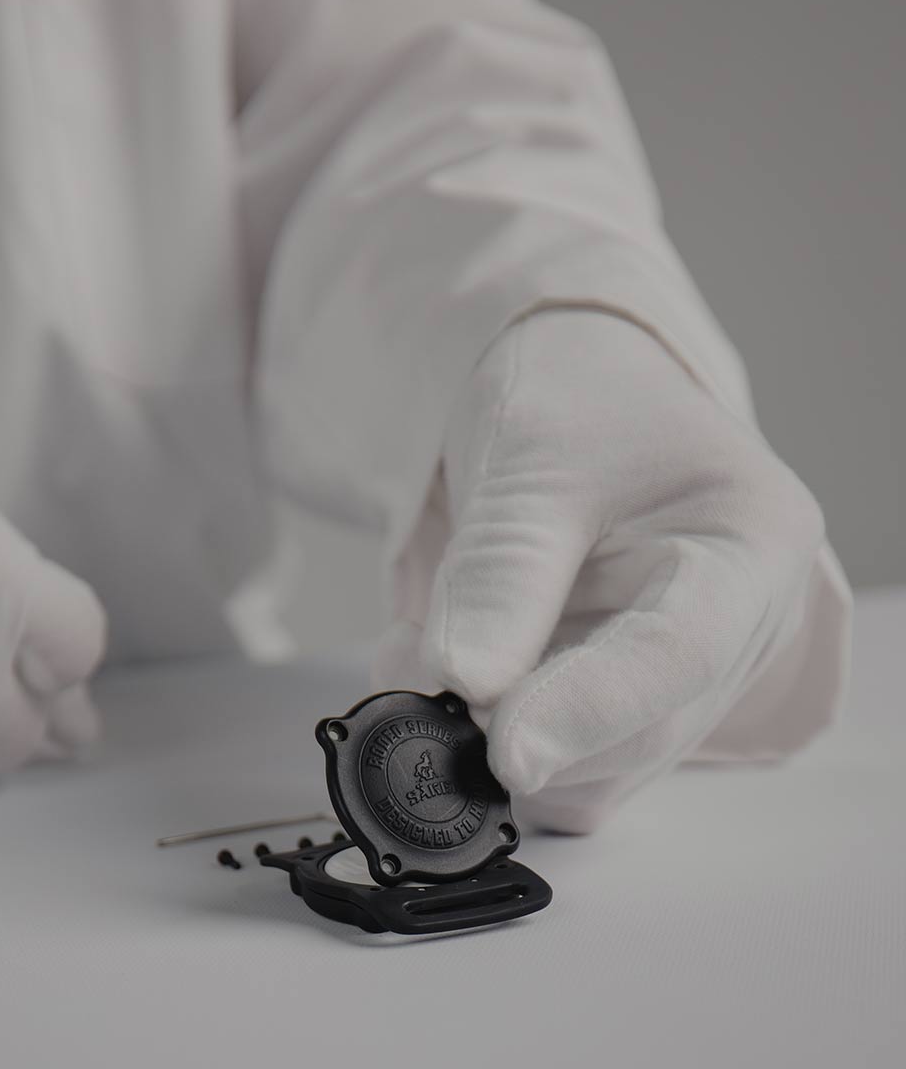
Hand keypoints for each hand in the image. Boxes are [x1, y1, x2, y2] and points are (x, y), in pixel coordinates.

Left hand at [376, 309, 825, 830]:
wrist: (572, 398)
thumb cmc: (573, 405)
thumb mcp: (528, 461)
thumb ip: (501, 573)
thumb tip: (463, 682)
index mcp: (751, 543)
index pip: (677, 654)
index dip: (584, 710)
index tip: (502, 750)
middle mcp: (743, 629)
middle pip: (641, 731)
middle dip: (519, 726)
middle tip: (415, 676)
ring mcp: (691, 681)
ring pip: (598, 769)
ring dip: (493, 738)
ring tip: (419, 651)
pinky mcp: (631, 710)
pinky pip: (565, 767)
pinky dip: (492, 742)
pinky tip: (449, 677)